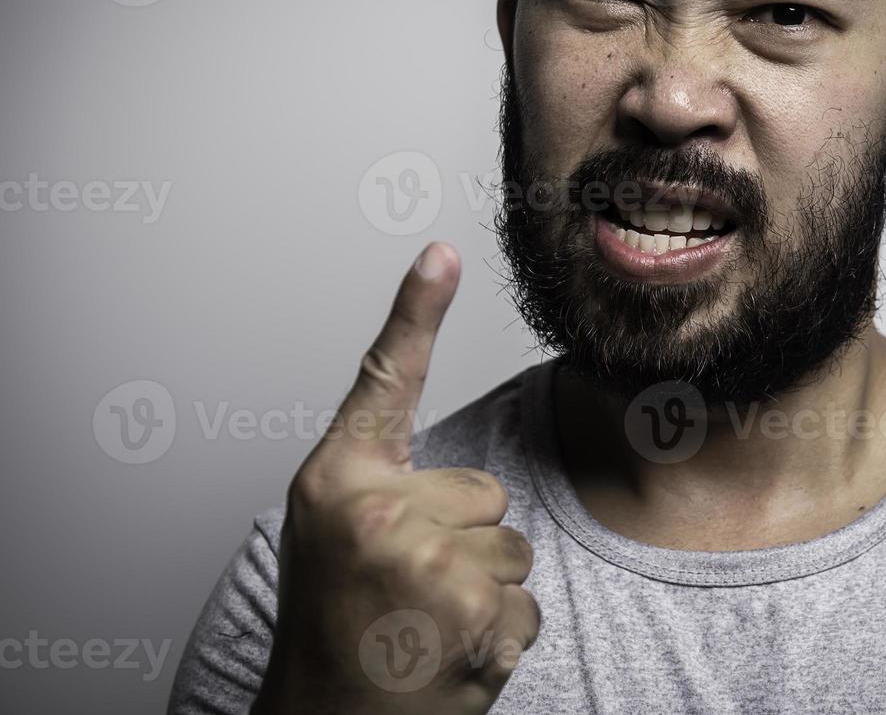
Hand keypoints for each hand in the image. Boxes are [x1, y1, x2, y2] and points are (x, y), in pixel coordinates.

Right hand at [253, 242, 538, 714]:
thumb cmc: (336, 628)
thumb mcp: (338, 539)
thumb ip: (390, 488)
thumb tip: (470, 468)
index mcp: (337, 483)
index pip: (382, 384)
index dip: (414, 312)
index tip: (442, 251)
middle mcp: (374, 511)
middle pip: (487, 491)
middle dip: (465, 545)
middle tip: (406, 592)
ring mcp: (422, 561)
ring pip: (514, 549)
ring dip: (483, 594)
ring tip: (421, 625)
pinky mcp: (469, 611)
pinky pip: (527, 602)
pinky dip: (501, 637)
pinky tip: (448, 656)